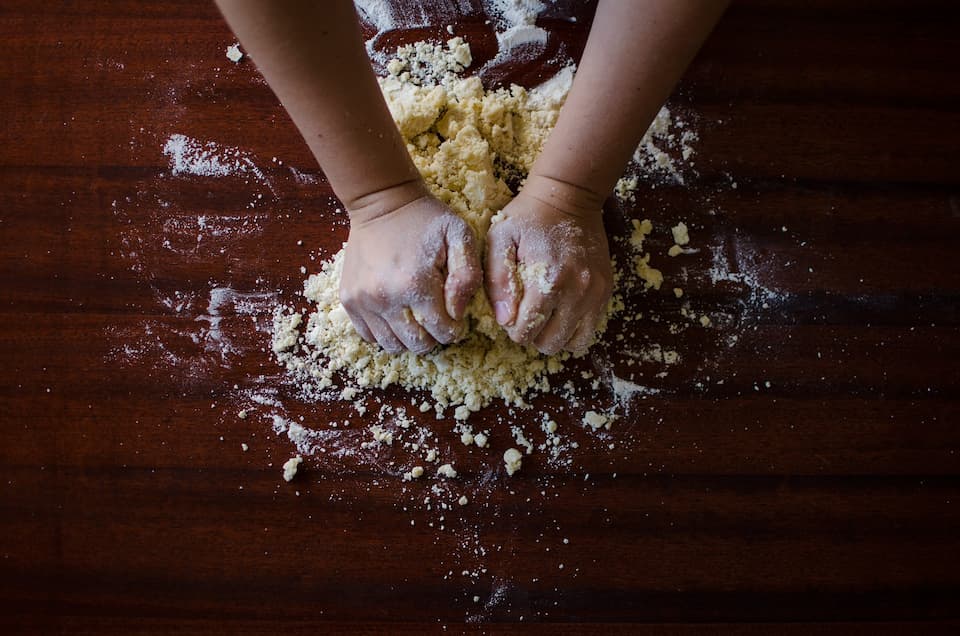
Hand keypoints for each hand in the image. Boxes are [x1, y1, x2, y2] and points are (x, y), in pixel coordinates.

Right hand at [340, 194, 481, 353]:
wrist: (382, 202)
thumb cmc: (426, 219)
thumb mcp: (460, 236)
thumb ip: (467, 276)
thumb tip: (457, 313)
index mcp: (415, 284)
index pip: (443, 332)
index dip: (454, 329)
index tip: (455, 316)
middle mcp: (385, 297)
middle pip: (417, 344)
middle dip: (433, 337)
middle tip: (437, 319)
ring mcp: (363, 301)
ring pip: (392, 345)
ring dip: (409, 339)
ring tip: (417, 319)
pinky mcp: (349, 299)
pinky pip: (369, 336)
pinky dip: (386, 333)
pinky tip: (396, 316)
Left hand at [485, 175, 612, 355]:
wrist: (569, 196)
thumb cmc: (528, 217)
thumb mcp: (500, 239)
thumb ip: (498, 281)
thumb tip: (505, 319)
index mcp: (548, 281)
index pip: (526, 331)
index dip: (512, 328)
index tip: (510, 311)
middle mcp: (577, 292)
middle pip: (550, 343)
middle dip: (532, 335)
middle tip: (526, 313)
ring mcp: (595, 293)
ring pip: (574, 343)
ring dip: (555, 336)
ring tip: (545, 316)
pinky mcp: (605, 291)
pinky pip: (591, 330)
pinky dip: (574, 329)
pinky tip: (561, 312)